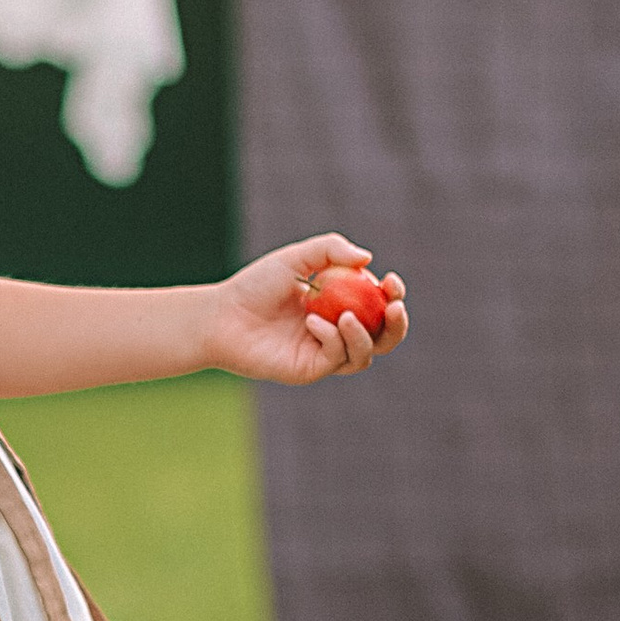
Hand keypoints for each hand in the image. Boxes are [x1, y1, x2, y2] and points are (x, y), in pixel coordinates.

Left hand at [203, 234, 408, 383]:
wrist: (222, 317)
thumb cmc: (255, 286)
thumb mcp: (295, 258)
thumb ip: (330, 250)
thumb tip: (368, 258)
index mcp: (340, 305)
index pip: (379, 305)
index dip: (393, 296)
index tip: (392, 281)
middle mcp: (337, 332)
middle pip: (384, 337)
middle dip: (398, 325)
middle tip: (395, 307)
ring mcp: (324, 354)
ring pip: (366, 353)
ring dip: (363, 334)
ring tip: (345, 315)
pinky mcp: (310, 370)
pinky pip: (337, 359)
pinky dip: (333, 339)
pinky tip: (313, 324)